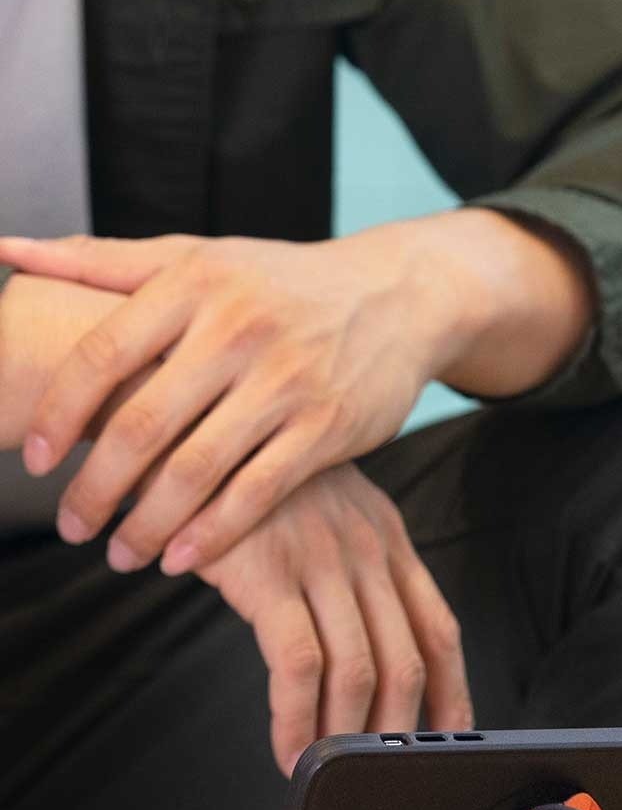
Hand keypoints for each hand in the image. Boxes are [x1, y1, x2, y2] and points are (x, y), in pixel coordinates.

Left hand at [0, 226, 468, 574]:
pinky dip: (214, 532)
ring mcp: (287, 382)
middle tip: (71, 527)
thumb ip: (105, 260)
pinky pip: (258, 491)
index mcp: (195, 284)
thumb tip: (8, 251)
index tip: (34, 460)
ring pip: (199, 468)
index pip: (103, 354)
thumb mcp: (202, 255)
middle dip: (96, 487)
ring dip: (148, 523)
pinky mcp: (326, 427)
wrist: (395, 297)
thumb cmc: (285, 282)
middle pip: (143, 424)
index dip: (57, 413)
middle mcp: (239, 330)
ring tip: (121, 554)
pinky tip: (183, 558)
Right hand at [197, 462, 473, 776]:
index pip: (439, 628)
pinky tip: (286, 746)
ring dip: (345, 735)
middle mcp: (367, 550)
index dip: (453, 691)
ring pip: (357, 669)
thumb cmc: (260, 490)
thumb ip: (359, 574)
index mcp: (389, 540)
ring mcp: (321, 560)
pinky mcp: (268, 572)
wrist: (200, 435)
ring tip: (325, 768)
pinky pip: (298, 663)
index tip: (452, 736)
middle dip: (399, 728)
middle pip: (406, 658)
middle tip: (381, 770)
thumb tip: (373, 652)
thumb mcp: (331, 518)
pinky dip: (297, 718)